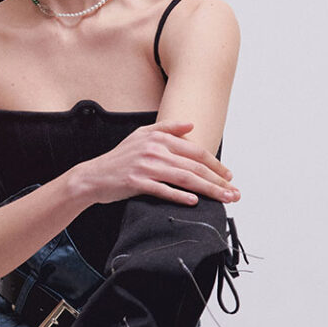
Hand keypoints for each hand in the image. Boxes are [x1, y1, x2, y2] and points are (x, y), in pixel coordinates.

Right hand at [82, 120, 239, 206]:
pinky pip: (163, 190)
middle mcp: (153, 149)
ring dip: (208, 190)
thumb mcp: (141, 135)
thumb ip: (167, 128)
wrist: (93, 176)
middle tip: (233, 192)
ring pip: (184, 178)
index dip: (215, 164)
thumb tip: (191, 125)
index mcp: (158, 137)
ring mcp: (145, 166)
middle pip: (194, 166)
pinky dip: (179, 196)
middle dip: (218, 180)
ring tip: (223, 199)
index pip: (195, 151)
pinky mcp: (136, 182)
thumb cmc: (120, 158)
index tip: (228, 176)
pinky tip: (194, 201)